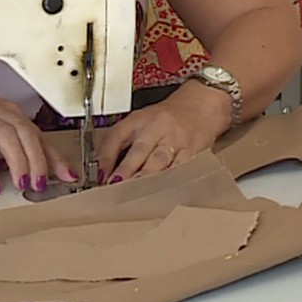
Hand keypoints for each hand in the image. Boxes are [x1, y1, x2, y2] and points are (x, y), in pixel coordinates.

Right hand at [0, 81, 76, 193]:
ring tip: (24, 184)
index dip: (54, 156)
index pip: (37, 134)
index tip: (68, 175)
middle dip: (40, 161)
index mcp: (6, 111)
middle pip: (27, 134)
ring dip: (20, 162)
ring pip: (8, 138)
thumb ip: (5, 143)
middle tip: (43, 185)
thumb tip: (24, 166)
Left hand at [96, 81, 232, 183]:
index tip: (99, 174)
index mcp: (139, 119)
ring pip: (159, 161)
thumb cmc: (166, 119)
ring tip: (133, 194)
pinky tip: (161, 192)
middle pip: (139, 150)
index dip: (106, 156)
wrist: (202, 106)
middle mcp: (157, 127)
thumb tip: (100, 169)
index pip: (117, 135)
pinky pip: (180, 169)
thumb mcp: (140, 122)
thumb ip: (119, 142)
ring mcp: (176, 139)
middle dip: (126, 170)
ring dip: (145, 179)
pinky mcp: (193, 151)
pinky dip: (169, 181)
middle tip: (114, 187)